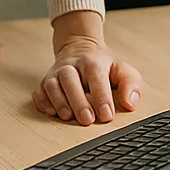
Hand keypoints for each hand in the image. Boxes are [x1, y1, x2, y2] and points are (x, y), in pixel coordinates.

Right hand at [32, 10, 142, 125]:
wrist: (79, 49)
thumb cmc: (103, 67)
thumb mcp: (122, 71)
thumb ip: (131, 84)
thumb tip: (130, 103)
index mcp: (93, 62)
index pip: (96, 76)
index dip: (101, 96)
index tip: (106, 114)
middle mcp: (71, 66)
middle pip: (70, 78)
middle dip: (78, 101)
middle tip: (87, 120)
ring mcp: (55, 74)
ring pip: (51, 84)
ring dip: (58, 101)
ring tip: (67, 117)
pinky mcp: (44, 83)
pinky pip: (39, 91)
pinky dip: (42, 102)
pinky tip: (50, 111)